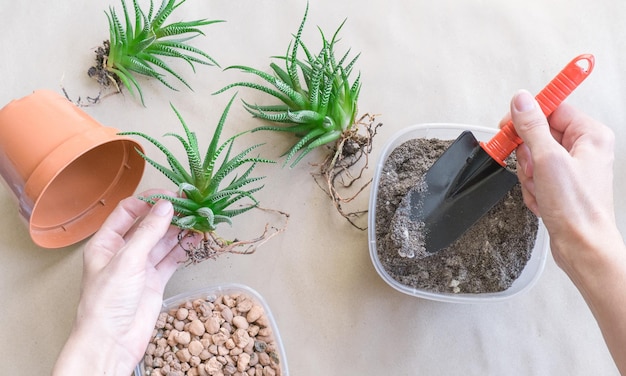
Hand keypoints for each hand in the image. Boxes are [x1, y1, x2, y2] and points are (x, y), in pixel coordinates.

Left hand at [53, 191, 190, 374]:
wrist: (112, 341)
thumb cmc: (106, 302)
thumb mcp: (127, 261)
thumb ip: (148, 232)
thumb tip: (166, 206)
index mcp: (106, 243)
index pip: (128, 211)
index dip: (149, 200)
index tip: (171, 195)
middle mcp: (123, 252)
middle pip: (149, 225)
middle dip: (169, 214)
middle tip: (191, 204)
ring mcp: (141, 266)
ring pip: (163, 241)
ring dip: (180, 230)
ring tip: (199, 219)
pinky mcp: (155, 280)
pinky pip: (171, 259)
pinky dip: (184, 248)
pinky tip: (195, 238)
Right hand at [507, 90, 617, 270]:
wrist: (582, 247)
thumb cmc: (577, 209)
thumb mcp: (548, 160)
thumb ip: (532, 127)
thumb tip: (521, 101)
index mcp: (590, 135)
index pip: (552, 109)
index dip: (528, 116)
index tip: (510, 124)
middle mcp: (584, 148)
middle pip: (539, 134)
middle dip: (528, 155)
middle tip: (533, 168)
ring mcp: (572, 167)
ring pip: (533, 157)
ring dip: (528, 174)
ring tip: (540, 188)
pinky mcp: (561, 184)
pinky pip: (535, 175)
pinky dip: (532, 187)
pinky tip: (542, 199)